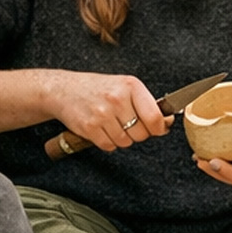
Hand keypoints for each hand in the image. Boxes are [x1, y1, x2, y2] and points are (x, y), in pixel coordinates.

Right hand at [53, 72, 173, 152]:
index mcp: (130, 86)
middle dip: (137, 133)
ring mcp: (102, 114)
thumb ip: (145, 103)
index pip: (154, 117)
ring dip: (121, 138)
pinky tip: (101, 129)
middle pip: (141, 133)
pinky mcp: (89, 127)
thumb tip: (167, 122)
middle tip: (127, 123)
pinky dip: (107, 142)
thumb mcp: (123, 86)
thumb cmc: (97, 89)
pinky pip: (109, 146)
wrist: (63, 90)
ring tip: (111, 124)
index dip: (159, 128)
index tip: (158, 128)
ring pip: (125, 142)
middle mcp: (117, 99)